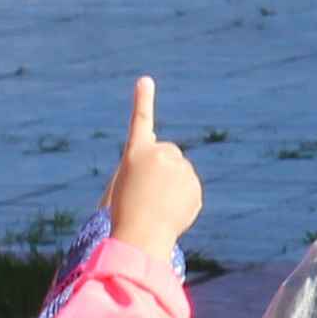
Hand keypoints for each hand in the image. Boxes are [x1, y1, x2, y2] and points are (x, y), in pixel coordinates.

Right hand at [105, 78, 200, 254]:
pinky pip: (189, 191)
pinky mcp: (194, 186)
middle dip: (162, 168)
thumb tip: (160, 155)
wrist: (142, 236)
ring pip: (179, 174)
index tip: (145, 81)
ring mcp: (180, 169)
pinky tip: (170, 213)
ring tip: (157, 206)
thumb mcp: (122, 186)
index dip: (143, 101)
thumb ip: (141, 168)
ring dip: (171, 186)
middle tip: (148, 192)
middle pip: (167, 155)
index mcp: (135, 153)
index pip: (141, 121)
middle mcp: (160, 155)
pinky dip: (182, 201)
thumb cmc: (123, 214)